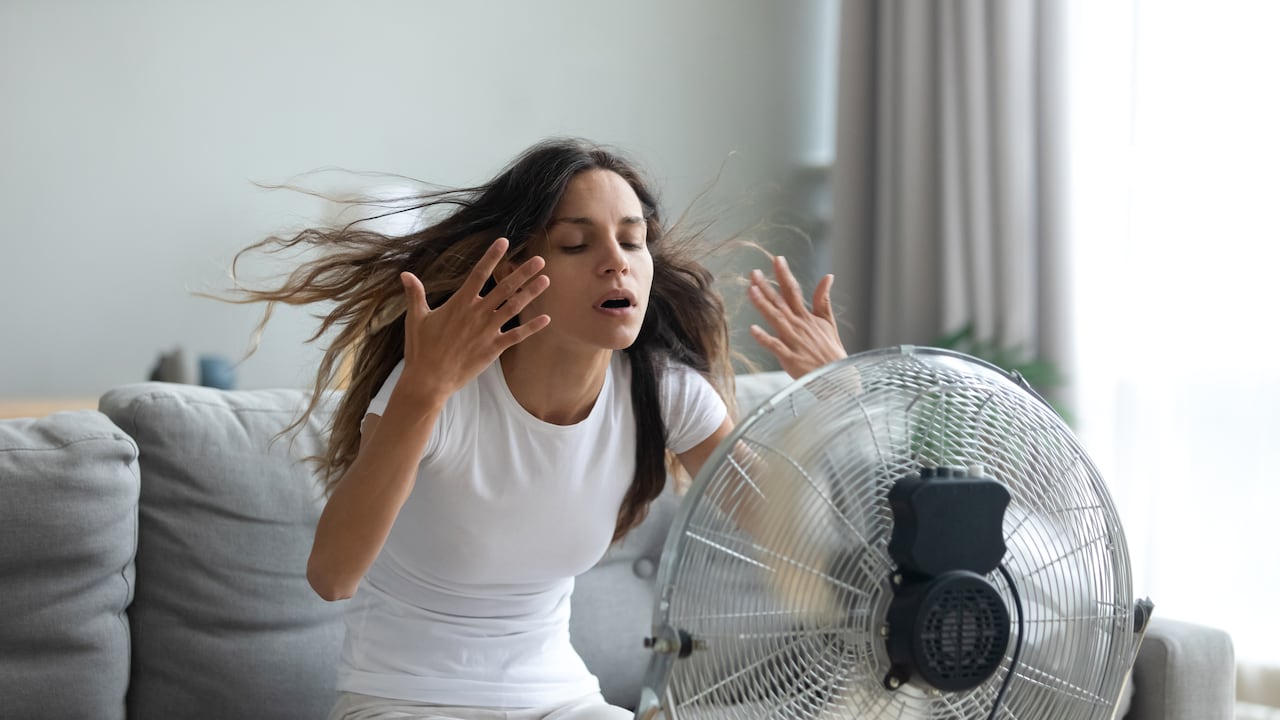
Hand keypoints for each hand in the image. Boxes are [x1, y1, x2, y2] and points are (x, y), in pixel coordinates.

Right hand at [398, 237, 549, 399]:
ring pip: (513, 308)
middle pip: (504, 288)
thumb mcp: (416, 318)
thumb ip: (415, 294)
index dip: (492, 257)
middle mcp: (477, 313)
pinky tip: (546, 319)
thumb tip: (405, 274)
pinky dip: (532, 328)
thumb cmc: (421, 348)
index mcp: (460, 303)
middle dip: (522, 273)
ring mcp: (487, 331)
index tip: (504, 241)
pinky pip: (517, 336)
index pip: (478, 274)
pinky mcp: (493, 349)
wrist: (429, 379)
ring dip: (530, 294)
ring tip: (546, 280)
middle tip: (540, 260)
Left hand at [747, 255, 846, 378]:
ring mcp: (794, 341)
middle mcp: (799, 326)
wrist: (838, 377)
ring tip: (751, 291)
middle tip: (753, 272)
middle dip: (767, 286)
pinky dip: (764, 338)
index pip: (794, 291)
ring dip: (763, 305)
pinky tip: (753, 329)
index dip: (784, 275)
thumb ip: (823, 300)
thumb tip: (828, 276)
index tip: (777, 259)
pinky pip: (775, 346)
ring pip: (776, 319)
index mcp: (806, 317)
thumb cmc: (831, 351)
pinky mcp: (790, 358)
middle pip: (780, 302)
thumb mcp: (829, 322)